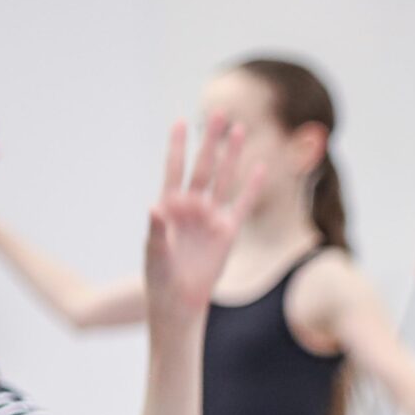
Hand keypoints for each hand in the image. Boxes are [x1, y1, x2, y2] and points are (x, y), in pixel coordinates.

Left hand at [144, 115, 257, 318]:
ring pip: (223, 179)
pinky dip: (251, 188)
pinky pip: (243, 205)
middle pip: (203, 167)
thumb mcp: (154, 254)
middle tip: (218, 114)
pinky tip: (260, 167)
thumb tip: (155, 208)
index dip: (178, 146)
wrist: (180, 300)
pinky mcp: (228, 233)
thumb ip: (156, 230)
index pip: (174, 169)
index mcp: (169, 206)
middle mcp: (191, 206)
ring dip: (231, 156)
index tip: (181, 121)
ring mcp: (211, 217)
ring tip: (239, 130)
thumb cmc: (161, 277)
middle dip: (210, 141)